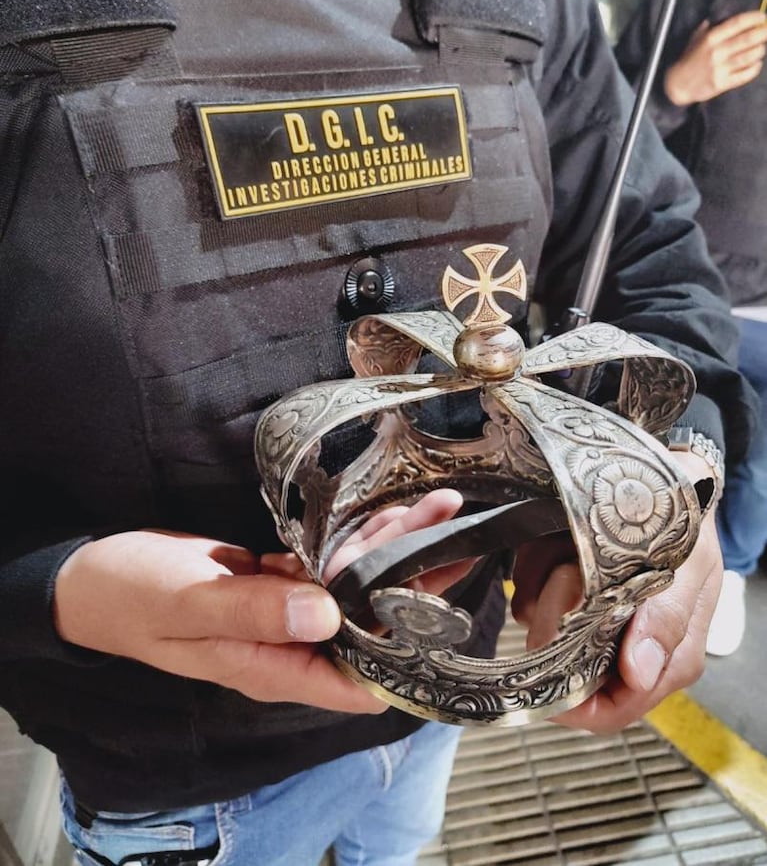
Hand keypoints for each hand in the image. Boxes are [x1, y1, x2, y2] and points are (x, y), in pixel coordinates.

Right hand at [53, 489, 463, 713]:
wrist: (95, 576)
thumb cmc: (136, 597)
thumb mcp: (191, 605)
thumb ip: (256, 612)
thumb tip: (329, 614)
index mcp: (274, 665)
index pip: (359, 680)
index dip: (407, 651)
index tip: (444, 601)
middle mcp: (288, 644)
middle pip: (369, 620)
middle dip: (412, 576)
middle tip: (449, 524)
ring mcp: (282, 612)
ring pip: (352, 585)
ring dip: (390, 548)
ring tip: (436, 507)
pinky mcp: (274, 582)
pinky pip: (326, 565)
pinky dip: (354, 540)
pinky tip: (384, 512)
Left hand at [511, 451, 721, 731]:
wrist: (672, 479)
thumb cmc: (687, 530)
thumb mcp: (690, 569)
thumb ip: (666, 619)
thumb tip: (638, 675)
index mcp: (662, 659)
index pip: (610, 711)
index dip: (573, 705)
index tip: (544, 676)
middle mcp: (623, 648)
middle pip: (563, 666)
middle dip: (556, 618)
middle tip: (567, 572)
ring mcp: (591, 619)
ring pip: (538, 623)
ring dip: (544, 580)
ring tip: (564, 547)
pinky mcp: (565, 589)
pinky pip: (528, 591)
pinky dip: (534, 563)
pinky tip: (552, 540)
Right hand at [664, 10, 766, 104]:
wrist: (678, 85)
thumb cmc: (689, 60)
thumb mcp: (696, 39)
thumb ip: (710, 27)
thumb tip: (728, 18)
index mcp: (711, 38)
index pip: (737, 24)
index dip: (753, 18)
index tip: (763, 16)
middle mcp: (717, 52)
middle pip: (747, 39)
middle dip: (763, 32)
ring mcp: (720, 69)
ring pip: (749, 56)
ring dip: (760, 50)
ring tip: (762, 47)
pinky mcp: (722, 84)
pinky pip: (745, 74)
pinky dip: (755, 68)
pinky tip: (757, 63)